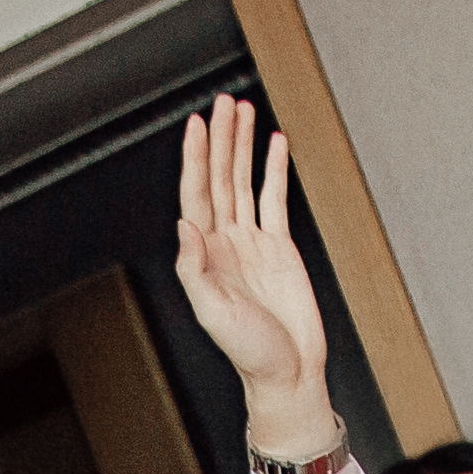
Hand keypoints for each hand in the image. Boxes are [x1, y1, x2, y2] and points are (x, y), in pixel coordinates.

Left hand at [173, 96, 333, 463]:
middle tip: (224, 102)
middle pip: (220, 178)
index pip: (196, 194)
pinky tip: (275, 145)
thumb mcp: (212, 313)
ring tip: (244, 111)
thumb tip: (184, 225)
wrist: (288, 372)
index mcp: (204, 255)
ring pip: (244, 182)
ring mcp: (253, 242)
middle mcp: (225, 242)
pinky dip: (275, 171)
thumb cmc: (248, 352)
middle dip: (221, 139)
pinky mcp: (280, 248)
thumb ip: (194, 270)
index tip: (197, 124)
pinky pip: (275, 200)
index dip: (196, 158)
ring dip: (243, 147)